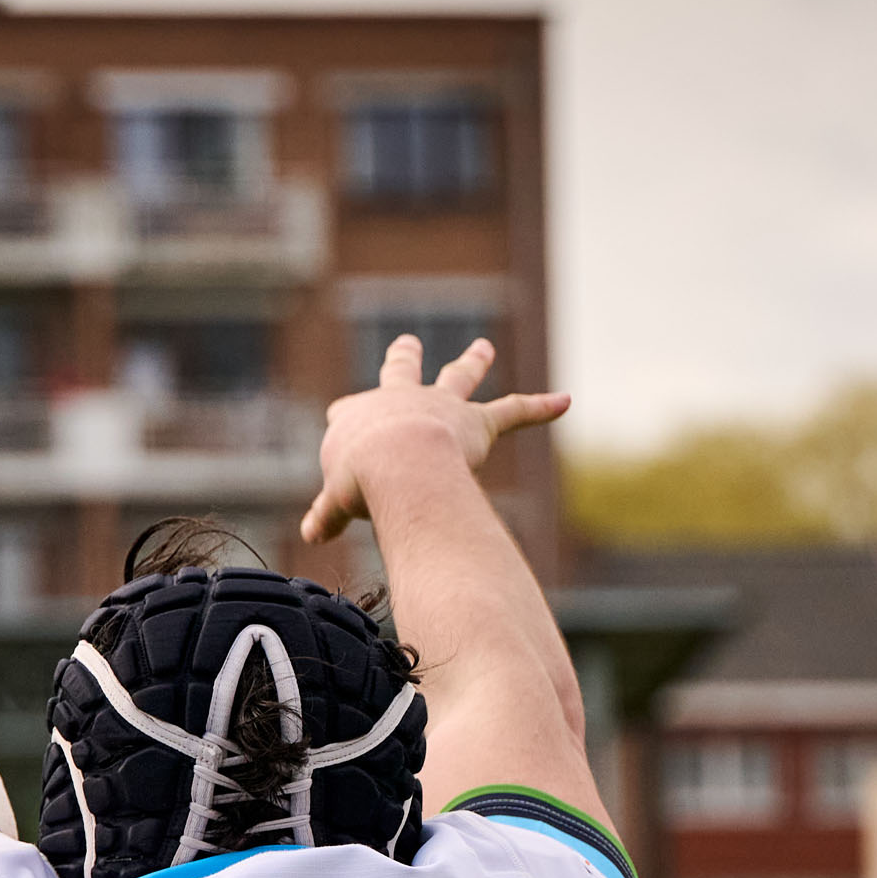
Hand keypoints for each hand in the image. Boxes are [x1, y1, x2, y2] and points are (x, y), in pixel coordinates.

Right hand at [300, 336, 569, 546]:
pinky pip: (514, 412)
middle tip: (406, 342)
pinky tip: (566, 400)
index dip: (345, 422)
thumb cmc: (361, 479)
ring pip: (458, 378)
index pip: (347, 415)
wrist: (399, 461)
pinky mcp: (478, 423)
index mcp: (357, 418)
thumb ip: (327, 514)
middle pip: (400, 373)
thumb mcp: (336, 501)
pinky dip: (541, 408)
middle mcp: (399, 401)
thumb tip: (310, 535)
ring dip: (473, 361)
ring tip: (484, 347)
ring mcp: (440, 407)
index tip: (340, 420)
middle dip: (403, 358)